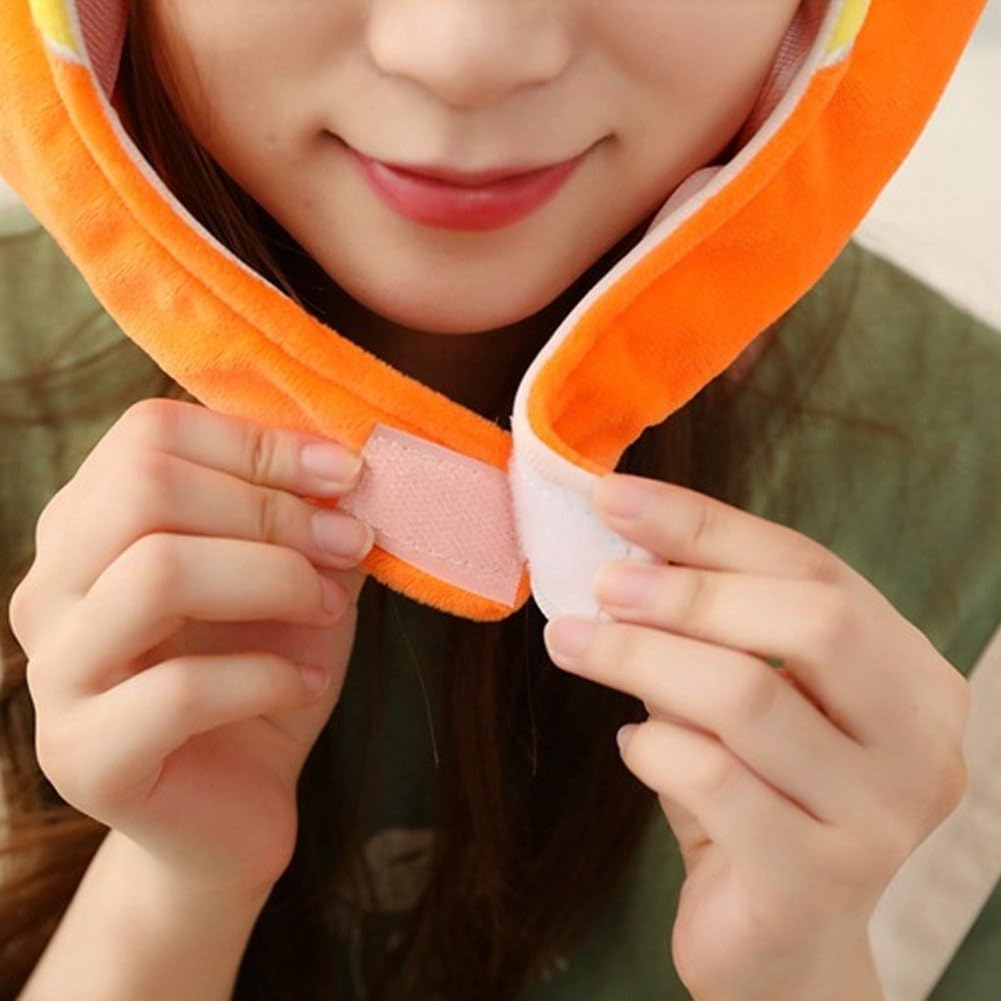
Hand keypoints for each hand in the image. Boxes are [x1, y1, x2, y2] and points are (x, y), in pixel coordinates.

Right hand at [9, 398, 374, 903]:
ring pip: (158, 573)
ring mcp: (54, 673)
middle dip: (274, 509)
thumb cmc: (264, 668)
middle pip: (146, 489)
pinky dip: (269, 675)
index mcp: (90, 526)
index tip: (346, 472)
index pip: (150, 435)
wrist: (239, 800)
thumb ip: (307, 516)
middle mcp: (52, 587)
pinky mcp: (83, 756)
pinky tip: (305, 682)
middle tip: (351, 541)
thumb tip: (345, 467)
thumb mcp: (296, 574)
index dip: (259, 443)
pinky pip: (181, 689)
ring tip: (332, 608)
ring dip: (276, 580)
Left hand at [543, 473, 970, 999]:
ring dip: (640, 656)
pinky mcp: (816, 885)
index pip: (815, 569)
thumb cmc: (761, 802)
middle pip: (809, 623)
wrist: (784, 949)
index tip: (615, 497)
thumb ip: (714, 630)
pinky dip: (655, 748)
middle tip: (601, 583)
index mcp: (912, 679)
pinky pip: (716, 783)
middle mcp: (919, 745)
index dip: (708, 526)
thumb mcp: (750, 701)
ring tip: (575, 643)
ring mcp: (879, 821)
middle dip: (687, 592)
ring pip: (747, 699)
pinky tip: (634, 743)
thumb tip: (634, 542)